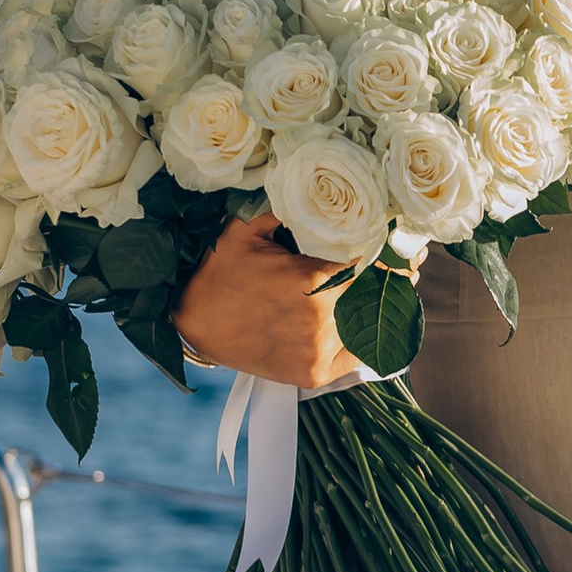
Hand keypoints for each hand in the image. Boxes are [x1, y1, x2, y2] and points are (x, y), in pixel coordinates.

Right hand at [175, 215, 361, 389]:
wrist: (192, 321)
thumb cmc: (220, 272)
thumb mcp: (249, 229)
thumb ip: (290, 211)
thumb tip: (319, 198)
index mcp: (313, 279)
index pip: (370, 266)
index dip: (377, 258)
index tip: (378, 253)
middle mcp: (321, 318)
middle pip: (372, 297)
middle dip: (375, 285)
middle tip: (378, 275)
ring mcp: (318, 350)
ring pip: (366, 326)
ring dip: (365, 312)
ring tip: (360, 299)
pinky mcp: (313, 374)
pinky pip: (354, 356)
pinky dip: (356, 341)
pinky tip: (349, 326)